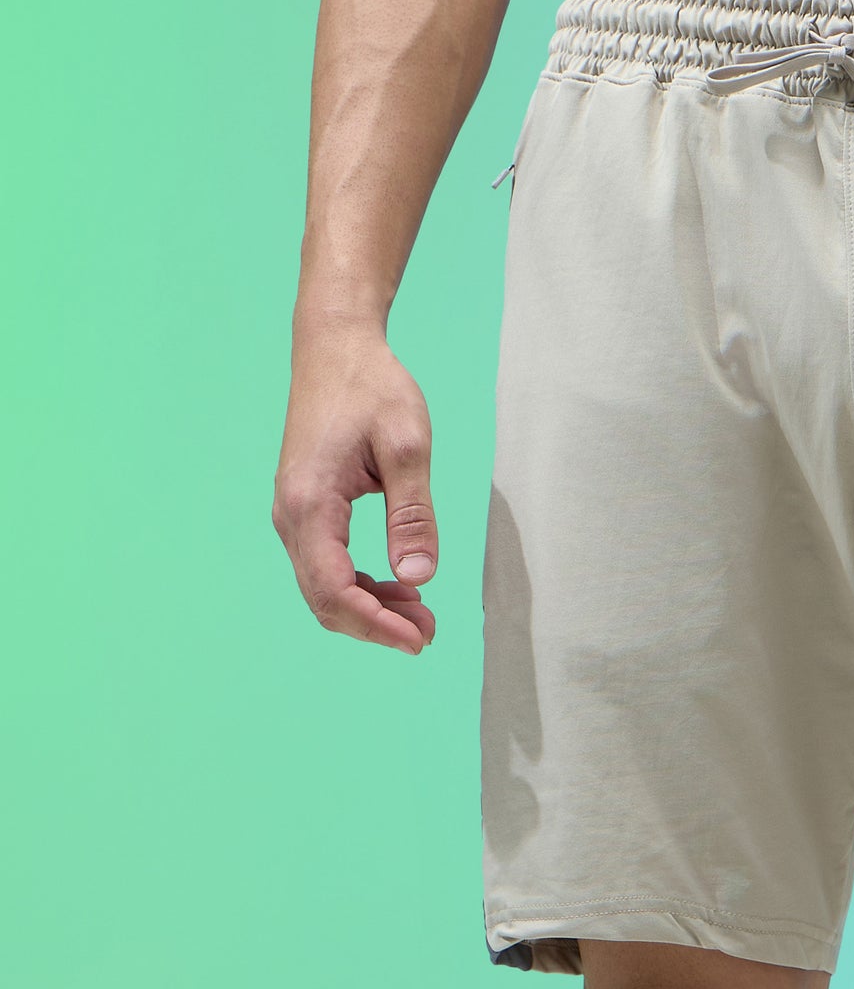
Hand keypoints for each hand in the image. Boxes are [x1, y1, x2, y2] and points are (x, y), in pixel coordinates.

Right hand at [273, 322, 438, 654]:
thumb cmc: (372, 388)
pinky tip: (400, 586)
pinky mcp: (305, 510)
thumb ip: (413, 515)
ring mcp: (293, 514)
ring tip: (421, 613)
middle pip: (323, 599)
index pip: (333, 589)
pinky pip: (325, 567)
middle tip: (428, 632)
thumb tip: (419, 578)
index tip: (419, 639)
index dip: (375, 624)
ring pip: (322, 588)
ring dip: (370, 610)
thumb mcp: (407, 446)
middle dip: (375, 626)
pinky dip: (360, 587)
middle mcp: (290, 514)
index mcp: (310, 502)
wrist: (336, 348)